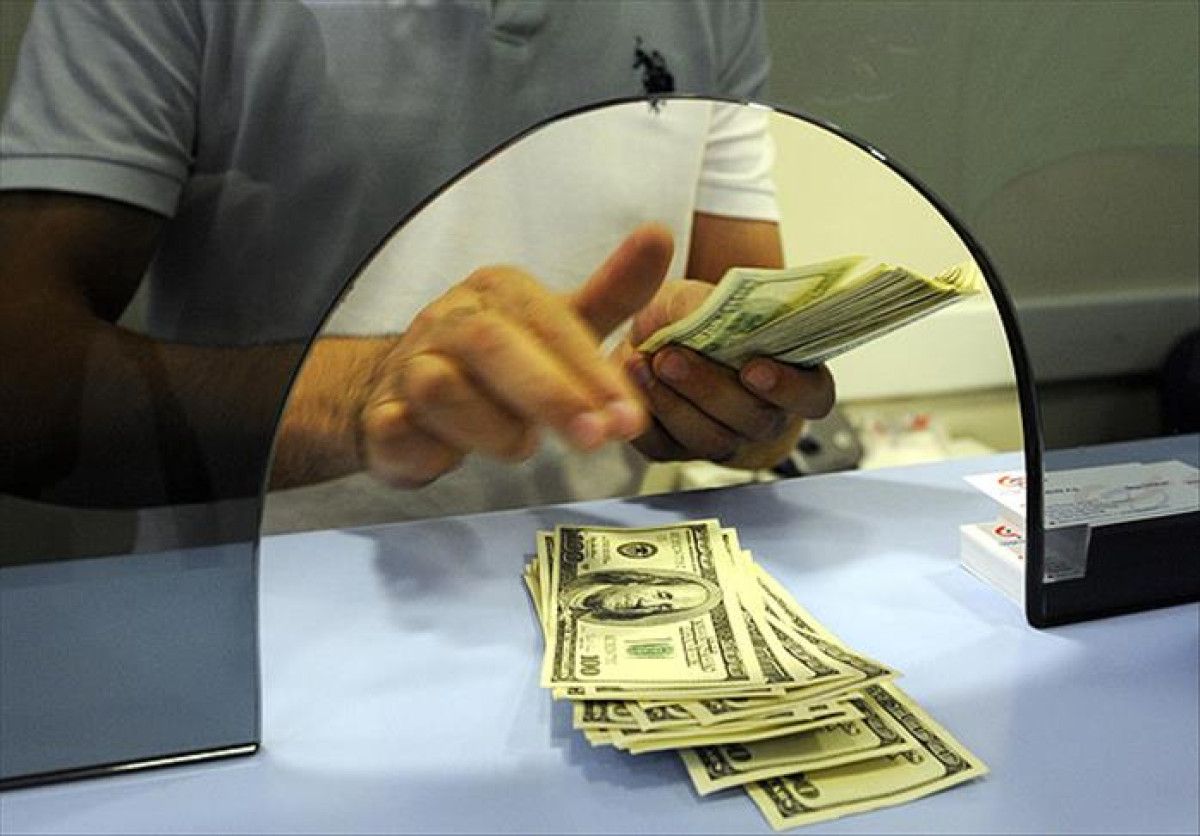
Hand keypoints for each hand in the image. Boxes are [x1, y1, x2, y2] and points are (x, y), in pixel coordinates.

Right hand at [360, 224, 674, 487]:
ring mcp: (410, 366)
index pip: (548, 322)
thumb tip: (660, 236)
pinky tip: (447, 455)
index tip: (628, 416)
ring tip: (523, 447)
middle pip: (493, 346)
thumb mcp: (558, 327)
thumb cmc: (496, 363)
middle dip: (550, 395)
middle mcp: (450, 320)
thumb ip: (611, 293)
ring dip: (492, 426)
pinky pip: (397, 427)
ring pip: (441, 387)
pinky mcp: (383, 416)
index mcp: (497, 292)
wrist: (402, 391)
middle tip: (596, 438)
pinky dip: (426, 446)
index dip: (590, 372)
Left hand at [617, 279, 834, 468]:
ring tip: (642, 365)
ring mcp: (723, 440)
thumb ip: (707, 303)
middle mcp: (763, 416)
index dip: (789, 388)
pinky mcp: (678, 451)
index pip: (812, 396)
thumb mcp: (697, 297)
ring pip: (709, 439)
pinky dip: (646, 416)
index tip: (754, 368)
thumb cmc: (691, 319)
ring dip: (673, 403)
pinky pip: (666, 447)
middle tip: (672, 358)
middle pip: (753, 420)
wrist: (649, 340)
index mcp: (792, 378)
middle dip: (710, 389)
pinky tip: (633, 384)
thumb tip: (704, 309)